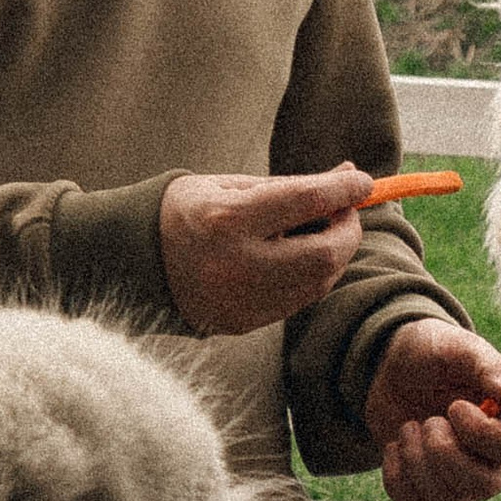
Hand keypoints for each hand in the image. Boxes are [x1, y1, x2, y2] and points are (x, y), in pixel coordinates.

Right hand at [159, 160, 376, 337]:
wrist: (137, 262)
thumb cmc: (188, 211)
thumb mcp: (231, 185)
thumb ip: (291, 185)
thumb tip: (349, 178)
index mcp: (228, 219)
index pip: (307, 201)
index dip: (345, 191)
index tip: (363, 181)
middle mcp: (238, 264)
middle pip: (325, 253)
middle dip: (348, 231)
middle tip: (344, 212)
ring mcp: (242, 300)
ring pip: (318, 282)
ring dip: (333, 255)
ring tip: (321, 231)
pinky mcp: (245, 323)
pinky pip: (299, 300)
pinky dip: (311, 276)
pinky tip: (299, 257)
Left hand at [364, 319, 500, 500]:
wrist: (394, 367)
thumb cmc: (436, 354)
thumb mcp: (460, 349)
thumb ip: (490, 369)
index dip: (480, 432)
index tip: (454, 406)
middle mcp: (493, 461)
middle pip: (483, 485)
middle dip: (444, 452)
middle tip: (428, 421)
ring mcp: (461, 482)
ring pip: (447, 499)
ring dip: (416, 459)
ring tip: (410, 427)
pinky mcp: (428, 491)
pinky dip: (396, 477)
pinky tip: (396, 446)